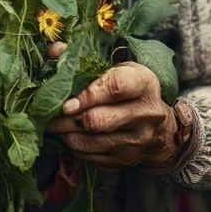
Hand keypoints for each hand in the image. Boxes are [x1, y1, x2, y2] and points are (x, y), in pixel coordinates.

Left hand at [46, 44, 181, 169]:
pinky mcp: (125, 161)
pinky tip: (70, 134)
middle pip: (99, 121)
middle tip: (50, 112)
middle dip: (68, 118)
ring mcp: (136, 141)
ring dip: (66, 132)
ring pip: (90, 141)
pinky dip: (74, 146)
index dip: (87, 94)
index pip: (115, 88)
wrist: (160, 129)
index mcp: (144, 84)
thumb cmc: (132, 90)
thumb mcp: (118, 68)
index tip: (66, 101)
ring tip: (55, 122)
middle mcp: (144, 114)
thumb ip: (84, 59)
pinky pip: (90, 157)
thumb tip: (54, 51)